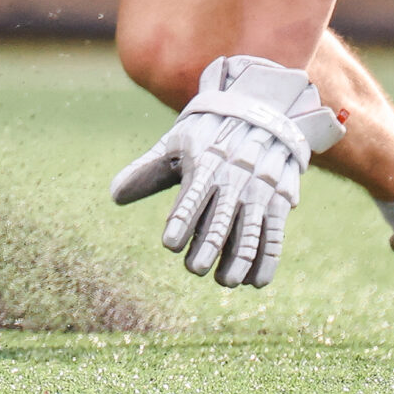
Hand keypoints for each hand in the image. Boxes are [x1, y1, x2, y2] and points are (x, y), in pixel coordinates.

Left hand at [110, 55, 344, 287]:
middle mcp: (234, 180)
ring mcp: (259, 192)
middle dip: (208, 247)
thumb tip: (114, 195)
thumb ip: (148, 171)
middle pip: (220, 220)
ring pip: (250, 232)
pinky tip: (255, 281)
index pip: (191, 197)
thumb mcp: (176, 143)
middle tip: (194, 269)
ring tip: (225, 281)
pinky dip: (267, 260)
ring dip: (238, 260)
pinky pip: (275, 235)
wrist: (262, 112)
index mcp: (205, 165)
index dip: (181, 221)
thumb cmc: (207, 133)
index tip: (169, 244)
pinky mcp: (279, 202)